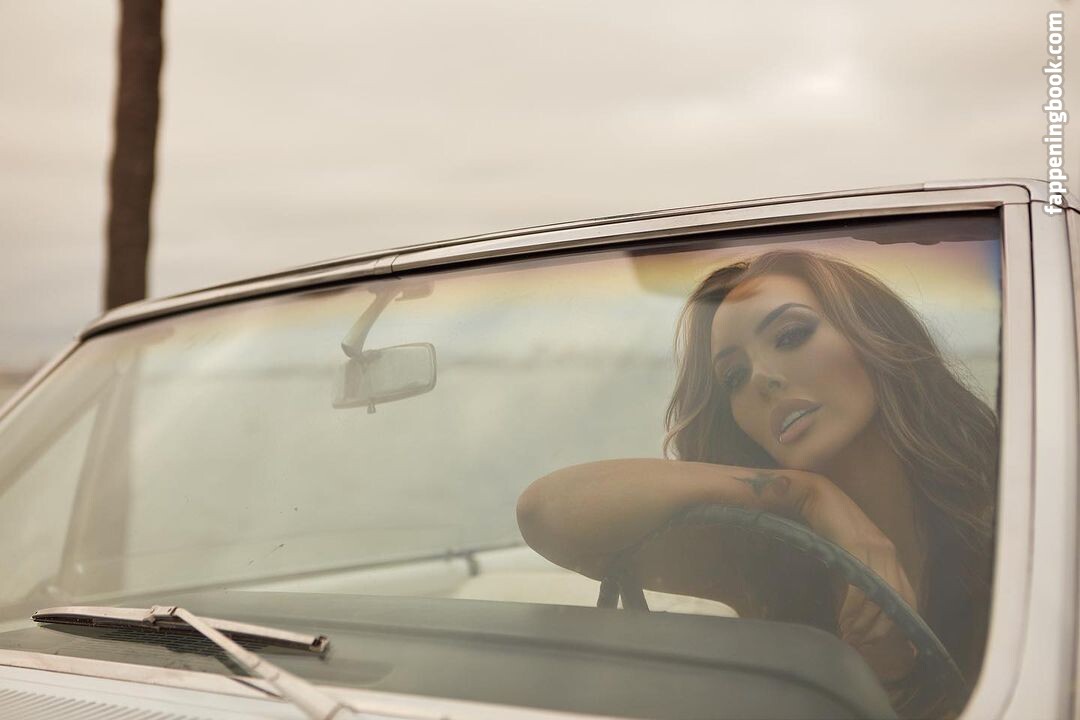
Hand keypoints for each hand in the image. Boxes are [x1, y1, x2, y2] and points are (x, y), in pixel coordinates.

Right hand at [797, 475, 917, 680]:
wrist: (810, 491)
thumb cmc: (822, 519)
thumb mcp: (843, 552)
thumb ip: (853, 575)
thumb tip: (855, 605)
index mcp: (886, 554)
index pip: (905, 597)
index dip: (899, 624)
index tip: (887, 647)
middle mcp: (887, 551)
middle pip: (896, 603)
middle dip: (881, 631)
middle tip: (860, 646)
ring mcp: (875, 547)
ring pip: (881, 598)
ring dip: (865, 624)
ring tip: (850, 638)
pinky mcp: (858, 544)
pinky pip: (862, 586)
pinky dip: (854, 609)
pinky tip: (844, 622)